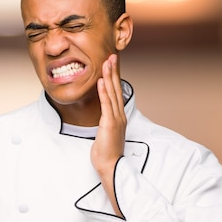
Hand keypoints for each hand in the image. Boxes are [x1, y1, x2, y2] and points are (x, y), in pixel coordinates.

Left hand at [91, 54, 125, 176]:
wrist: (110, 165)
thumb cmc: (106, 152)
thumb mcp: (105, 133)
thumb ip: (105, 121)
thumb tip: (102, 115)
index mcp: (119, 116)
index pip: (116, 92)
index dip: (114, 77)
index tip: (111, 64)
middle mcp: (120, 115)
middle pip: (116, 89)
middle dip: (113, 71)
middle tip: (111, 56)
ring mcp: (116, 119)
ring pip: (112, 93)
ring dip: (109, 76)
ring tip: (107, 62)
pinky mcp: (110, 123)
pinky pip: (106, 104)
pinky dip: (104, 91)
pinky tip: (102, 80)